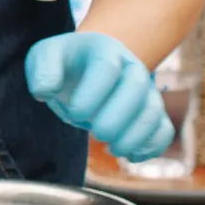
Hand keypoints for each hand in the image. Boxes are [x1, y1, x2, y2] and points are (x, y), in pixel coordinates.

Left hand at [24, 32, 172, 163]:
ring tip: (111, 149)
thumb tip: (45, 92)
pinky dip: (151, 146)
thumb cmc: (63, 64)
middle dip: (117, 117)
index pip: (106, 68)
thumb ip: (42, 71)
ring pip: (153, 112)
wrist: (84, 68)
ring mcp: (145, 90)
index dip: (92, 94)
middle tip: (96, 134)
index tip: (74, 114)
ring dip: (134, 136)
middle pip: (136, 88)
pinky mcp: (150, 112)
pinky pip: (163, 130)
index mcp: (103, 49)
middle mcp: (130, 67)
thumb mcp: (44, 58)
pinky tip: (129, 156)